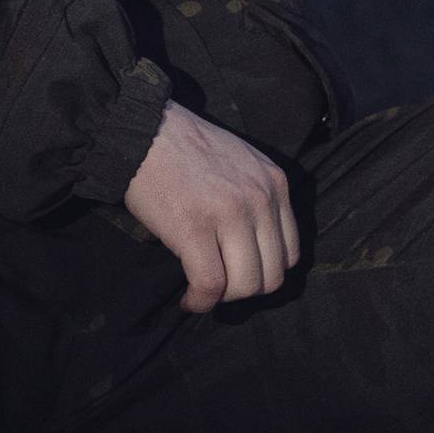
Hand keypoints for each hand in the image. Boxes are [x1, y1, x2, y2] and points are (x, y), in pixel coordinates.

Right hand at [124, 104, 301, 313]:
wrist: (143, 130)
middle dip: (244, 290)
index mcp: (275, 183)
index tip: (239, 274)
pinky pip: (210, 284)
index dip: (264, 272)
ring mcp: (230, 214)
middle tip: (220, 287)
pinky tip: (188, 300)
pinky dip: (200, 302)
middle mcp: (260, 200)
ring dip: (223, 298)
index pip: (290, 252)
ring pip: (245, 285)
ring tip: (202, 293)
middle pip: (272, 275)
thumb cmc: (184, 147)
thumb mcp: (240, 163)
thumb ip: (255, 198)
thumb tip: (249, 247)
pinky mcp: (195, 228)